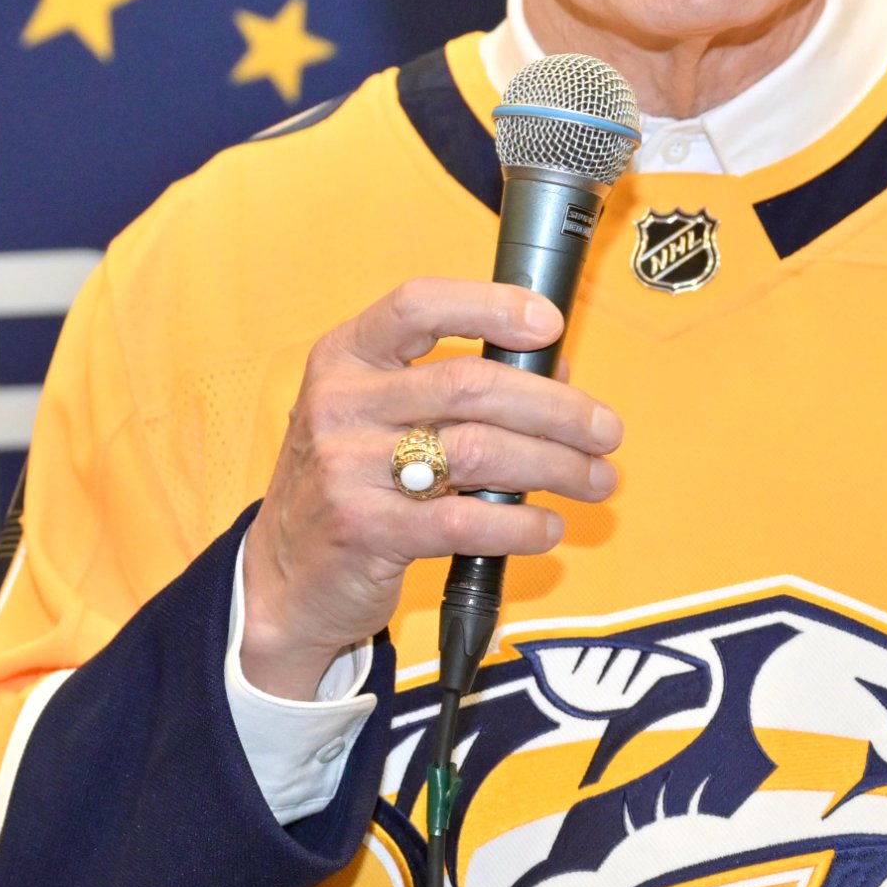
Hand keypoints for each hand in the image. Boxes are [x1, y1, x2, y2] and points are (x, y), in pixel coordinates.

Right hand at [237, 278, 622, 697]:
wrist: (281, 580)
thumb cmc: (347, 486)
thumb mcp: (377, 419)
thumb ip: (452, 386)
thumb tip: (554, 369)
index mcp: (344, 359)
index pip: (418, 306)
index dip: (490, 306)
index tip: (548, 323)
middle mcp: (341, 404)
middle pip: (473, 384)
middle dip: (557, 407)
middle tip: (605, 430)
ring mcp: (348, 468)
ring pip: (482, 450)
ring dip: (556, 466)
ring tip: (594, 480)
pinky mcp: (367, 530)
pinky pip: (467, 520)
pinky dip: (521, 524)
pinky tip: (547, 528)